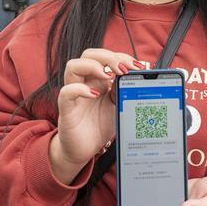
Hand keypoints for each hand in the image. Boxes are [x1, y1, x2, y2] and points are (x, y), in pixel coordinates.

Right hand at [49, 49, 140, 182]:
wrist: (84, 150)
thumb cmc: (100, 126)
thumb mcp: (118, 106)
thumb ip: (125, 90)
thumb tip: (140, 76)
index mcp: (98, 80)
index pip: (106, 57)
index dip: (122, 57)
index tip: (138, 66)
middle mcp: (85, 83)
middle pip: (89, 55)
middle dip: (108, 56)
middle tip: (124, 68)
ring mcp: (74, 94)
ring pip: (73, 66)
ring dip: (93, 66)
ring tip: (109, 76)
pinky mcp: (67, 109)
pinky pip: (66, 92)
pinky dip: (79, 89)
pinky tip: (94, 95)